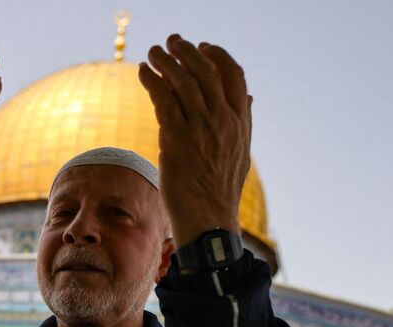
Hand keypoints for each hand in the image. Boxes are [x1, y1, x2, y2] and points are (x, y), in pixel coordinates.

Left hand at [138, 34, 250, 246]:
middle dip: (187, 50)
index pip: (234, 75)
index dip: (217, 55)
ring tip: (153, 52)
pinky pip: (162, 98)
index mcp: (241, 122)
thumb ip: (244, 123)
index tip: (204, 46)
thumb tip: (249, 99)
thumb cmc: (221, 190)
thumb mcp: (241, 153)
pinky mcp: (175, 138)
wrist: (209, 219)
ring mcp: (200, 128)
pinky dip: (151, 80)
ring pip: (181, 80)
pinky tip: (142, 73)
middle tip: (172, 41)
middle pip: (205, 70)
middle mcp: (223, 120)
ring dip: (164, 60)